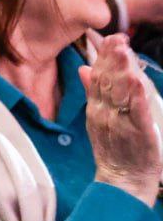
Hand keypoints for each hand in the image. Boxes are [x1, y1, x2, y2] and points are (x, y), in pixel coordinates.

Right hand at [79, 34, 162, 205]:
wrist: (122, 182)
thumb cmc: (115, 150)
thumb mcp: (98, 119)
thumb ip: (92, 92)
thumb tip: (84, 68)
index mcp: (96, 109)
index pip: (97, 78)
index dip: (104, 57)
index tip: (111, 38)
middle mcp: (104, 114)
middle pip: (107, 82)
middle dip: (112, 59)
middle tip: (118, 38)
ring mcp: (119, 124)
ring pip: (119, 93)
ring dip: (122, 71)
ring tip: (125, 52)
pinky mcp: (137, 134)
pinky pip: (135, 113)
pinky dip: (134, 97)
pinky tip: (135, 81)